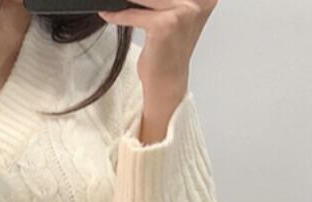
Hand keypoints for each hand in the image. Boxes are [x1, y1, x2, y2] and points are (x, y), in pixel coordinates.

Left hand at [98, 0, 218, 104]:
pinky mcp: (164, 24)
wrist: (167, 84)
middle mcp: (196, 4)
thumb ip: (165, 3)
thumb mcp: (171, 22)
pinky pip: (134, 14)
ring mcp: (182, 13)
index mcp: (203, 0)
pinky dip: (118, 15)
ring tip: (112, 2)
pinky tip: (108, 14)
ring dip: (126, 1)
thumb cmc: (168, 57)